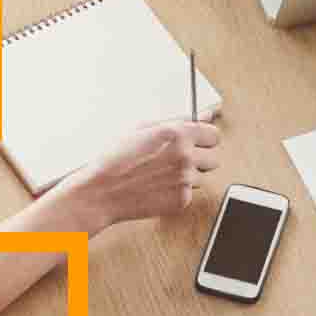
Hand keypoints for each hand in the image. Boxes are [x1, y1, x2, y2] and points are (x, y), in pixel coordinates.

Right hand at [43, 116, 223, 233]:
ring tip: (162, 173)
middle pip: (214, 158)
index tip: (197, 141)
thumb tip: (205, 115)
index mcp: (178, 134)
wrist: (101, 192)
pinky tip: (158, 185)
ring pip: (202, 177)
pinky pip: (190, 192)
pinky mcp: (182, 200)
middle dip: (200, 157)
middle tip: (177, 158)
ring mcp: (185, 181)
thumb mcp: (143, 128)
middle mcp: (185, 157)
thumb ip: (179, 120)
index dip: (204, 138)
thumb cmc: (116, 158)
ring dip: (189, 175)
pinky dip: (178, 190)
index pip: (214, 135)